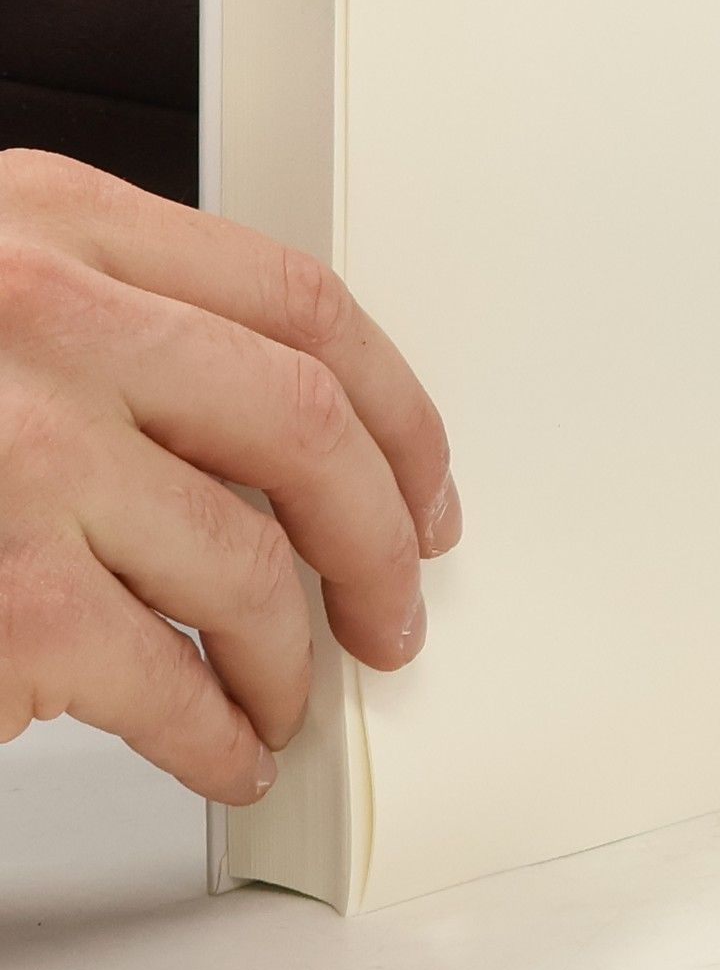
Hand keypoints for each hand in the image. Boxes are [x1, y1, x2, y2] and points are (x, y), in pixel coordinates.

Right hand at [0, 150, 458, 802]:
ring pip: (250, 565)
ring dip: (297, 652)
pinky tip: (221, 745)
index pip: (302, 302)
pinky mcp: (0, 596)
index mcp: (53, 224)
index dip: (398, 405)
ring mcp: (17, 455)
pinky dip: (215, 730)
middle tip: (396, 604)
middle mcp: (45, 320)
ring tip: (296, 692)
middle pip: (308, 426)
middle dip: (382, 535)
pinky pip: (165, 678)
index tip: (426, 480)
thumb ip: (113, 320)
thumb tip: (280, 436)